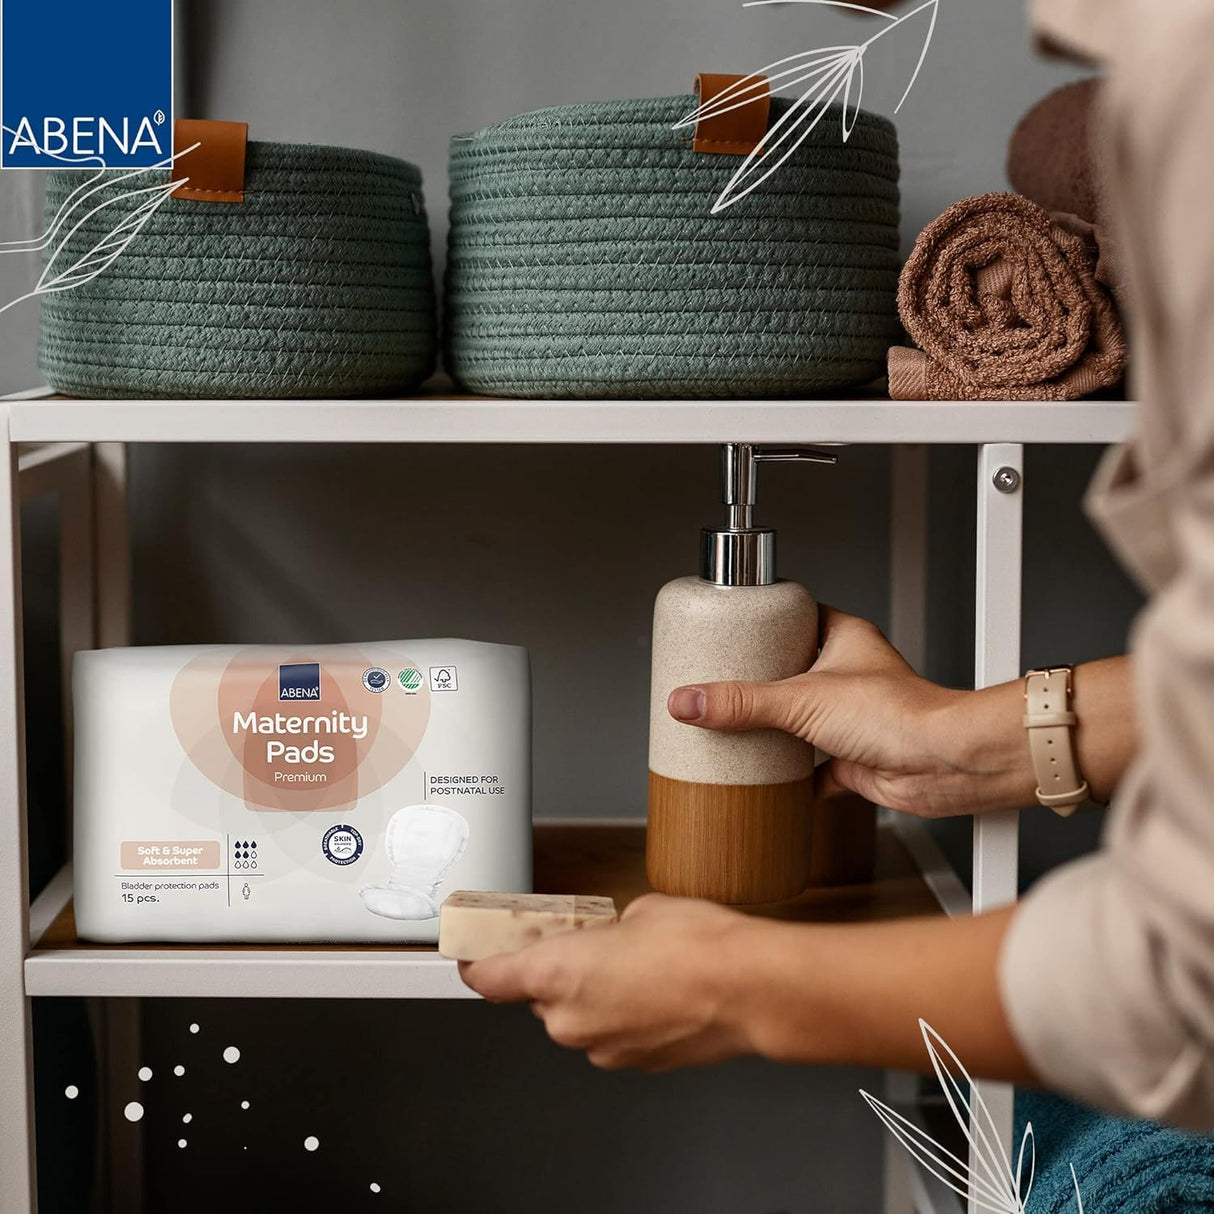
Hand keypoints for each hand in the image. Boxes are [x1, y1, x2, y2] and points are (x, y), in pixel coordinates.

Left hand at [458, 894, 757, 1070]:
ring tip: (638, 965)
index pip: (490, 978)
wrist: (748, 989)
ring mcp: (602, 1048)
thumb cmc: (697, 946)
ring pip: (579, 1017)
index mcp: (555, 974)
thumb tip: (619, 936)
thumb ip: (610, 929)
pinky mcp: (634, 1064)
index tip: (470, 955)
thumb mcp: (641, 910)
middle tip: (590, 943)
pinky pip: (612, 1033)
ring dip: (595, 994)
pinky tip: (658, 990)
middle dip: (560, 970)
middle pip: (541, 996)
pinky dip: (625, 1014)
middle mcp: (569, 1020)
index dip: (475, 964)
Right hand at [667, 607, 1034, 816]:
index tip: (727, 629)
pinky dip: (790, 776)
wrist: (944, 766)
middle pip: (791, 671)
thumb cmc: (899, 715)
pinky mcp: (853, 758)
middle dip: (757, 683)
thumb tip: (687, 701)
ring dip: (772, 729)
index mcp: (842, 638)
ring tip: (730, 729)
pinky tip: (765, 781)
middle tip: (718, 684)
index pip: (795, 616)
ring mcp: (851, 717)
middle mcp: (848, 674)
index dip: (763, 622)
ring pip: (801, 718)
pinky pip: (812, 767)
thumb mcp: (801, 700)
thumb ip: (741, 703)